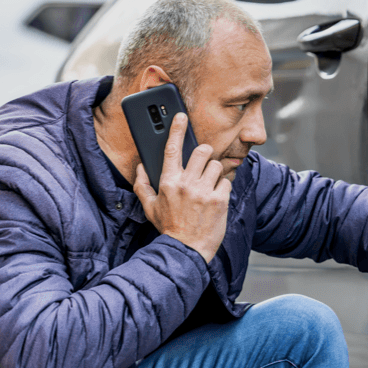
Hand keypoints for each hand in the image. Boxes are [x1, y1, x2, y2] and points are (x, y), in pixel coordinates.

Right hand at [133, 113, 229, 261]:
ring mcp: (204, 192)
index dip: (176, 129)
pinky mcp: (220, 200)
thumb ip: (142, 185)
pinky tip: (216, 198)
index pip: (172, 149)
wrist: (186, 250)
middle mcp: (186, 184)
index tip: (181, 117)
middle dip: (204, 154)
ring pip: (216, 165)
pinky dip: (223, 187)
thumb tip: (141, 166)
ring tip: (208, 185)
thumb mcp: (149, 207)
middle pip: (202, 151)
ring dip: (214, 172)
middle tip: (202, 164)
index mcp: (168, 183)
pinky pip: (226, 182)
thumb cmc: (169, 228)